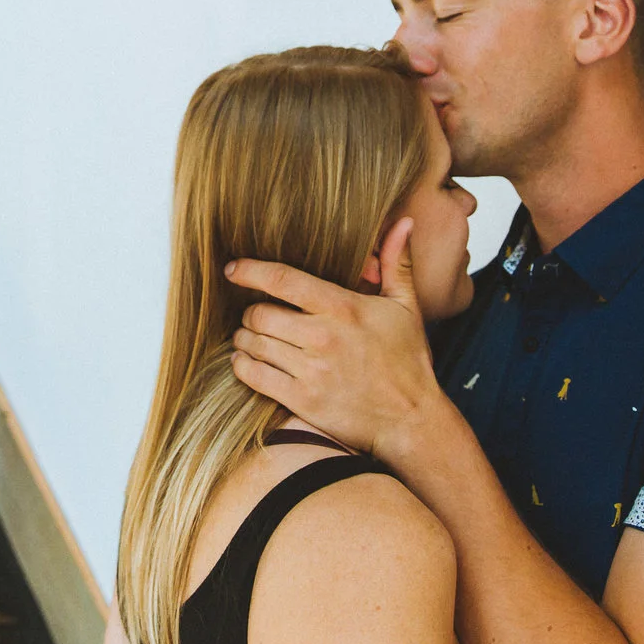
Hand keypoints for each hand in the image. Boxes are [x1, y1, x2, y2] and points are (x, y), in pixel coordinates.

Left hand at [230, 217, 446, 460]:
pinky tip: (247, 361)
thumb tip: (403, 223)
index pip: (283, 280)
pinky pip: (254, 376)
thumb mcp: (407, 307)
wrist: (411, 420)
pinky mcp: (303, 401)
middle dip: (251, 312)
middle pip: (260, 314)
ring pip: (253, 344)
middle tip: (254, 315)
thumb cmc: (407, 361)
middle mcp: (323, 337)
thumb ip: (396, 263)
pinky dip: (243, 366)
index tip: (233, 269)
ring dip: (245, 338)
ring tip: (250, 337)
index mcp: (344, 308)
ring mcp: (311, 371)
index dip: (250, 271)